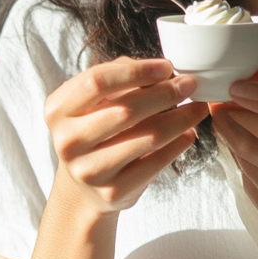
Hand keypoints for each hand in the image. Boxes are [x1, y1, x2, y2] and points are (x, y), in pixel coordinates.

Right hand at [44, 57, 208, 214]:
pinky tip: (189, 133)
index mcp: (58, 110)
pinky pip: (156, 163)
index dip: (136, 71)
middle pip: (125, 110)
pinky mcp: (113, 192)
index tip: (167, 66)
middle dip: (165, 94)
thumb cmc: (95, 131)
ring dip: (180, 119)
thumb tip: (165, 71)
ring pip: (147, 137)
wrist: (83, 188)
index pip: (97, 81)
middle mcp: (68, 141)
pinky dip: (178, 144)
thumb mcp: (94, 102)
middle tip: (190, 85)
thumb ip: (120, 78)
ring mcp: (89, 170)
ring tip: (198, 107)